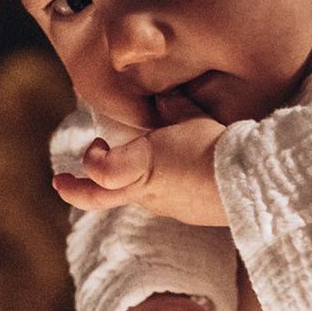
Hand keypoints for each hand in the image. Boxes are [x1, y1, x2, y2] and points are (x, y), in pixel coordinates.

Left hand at [53, 113, 227, 225]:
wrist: (251, 185)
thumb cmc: (219, 149)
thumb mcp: (192, 119)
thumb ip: (173, 107)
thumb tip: (162, 97)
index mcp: (144, 167)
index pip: (101, 173)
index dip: (92, 160)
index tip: (97, 142)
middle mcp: (148, 194)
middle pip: (102, 197)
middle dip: (80, 189)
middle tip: (60, 182)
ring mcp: (166, 207)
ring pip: (134, 196)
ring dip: (125, 183)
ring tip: (129, 167)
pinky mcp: (185, 213)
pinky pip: (161, 200)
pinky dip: (158, 186)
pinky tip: (175, 173)